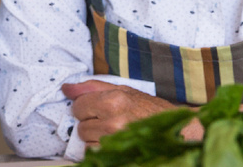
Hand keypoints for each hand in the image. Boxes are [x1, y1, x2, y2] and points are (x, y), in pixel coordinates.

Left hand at [62, 80, 202, 146]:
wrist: (176, 129)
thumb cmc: (149, 108)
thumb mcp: (123, 90)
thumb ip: (92, 88)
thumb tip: (66, 88)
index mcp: (114, 100)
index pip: (78, 106)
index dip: (85, 107)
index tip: (97, 109)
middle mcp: (114, 121)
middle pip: (81, 127)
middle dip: (91, 123)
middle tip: (109, 120)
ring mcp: (116, 141)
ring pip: (87, 142)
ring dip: (96, 138)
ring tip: (114, 131)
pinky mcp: (119, 155)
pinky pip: (96, 154)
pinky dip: (102, 149)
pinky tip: (115, 142)